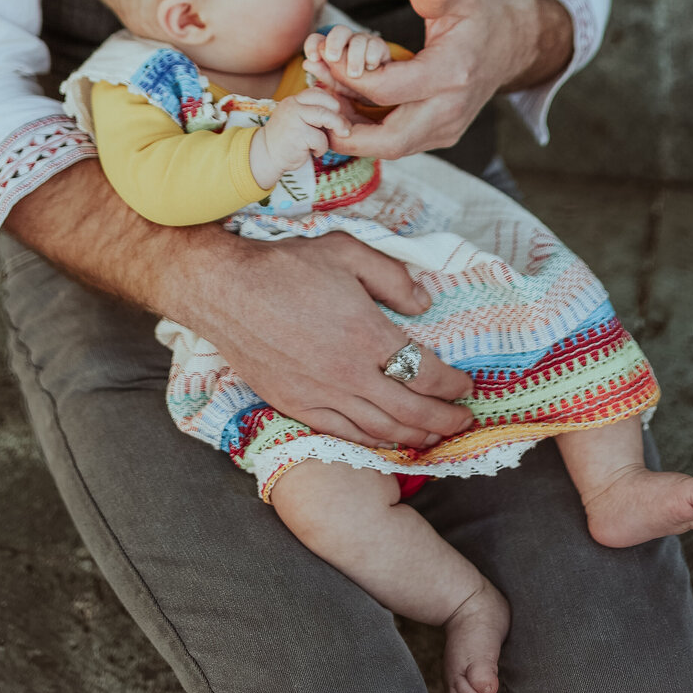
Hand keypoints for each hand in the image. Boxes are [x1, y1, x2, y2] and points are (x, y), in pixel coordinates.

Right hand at [5, 161, 473, 449]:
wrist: (225, 290)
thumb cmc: (286, 266)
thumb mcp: (347, 250)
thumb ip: (392, 276)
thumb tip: (424, 303)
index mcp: (365, 334)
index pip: (425, 372)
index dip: (452, 383)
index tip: (467, 383)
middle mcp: (347, 374)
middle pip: (409, 411)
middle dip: (444, 420)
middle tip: (465, 421)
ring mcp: (320, 396)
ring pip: (378, 430)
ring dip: (414, 437)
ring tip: (435, 437)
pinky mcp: (296, 406)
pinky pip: (343, 434)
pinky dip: (372, 442)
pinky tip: (386, 440)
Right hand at [249, 91, 347, 191]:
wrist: (266, 156)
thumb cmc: (287, 139)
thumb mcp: (297, 119)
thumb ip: (313, 113)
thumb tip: (342, 115)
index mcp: (294, 100)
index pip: (318, 92)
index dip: (332, 104)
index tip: (336, 117)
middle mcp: (293, 105)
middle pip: (327, 103)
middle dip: (339, 117)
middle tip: (343, 129)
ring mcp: (294, 119)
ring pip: (326, 117)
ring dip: (336, 129)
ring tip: (335, 138)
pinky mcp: (298, 135)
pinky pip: (321, 139)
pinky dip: (322, 148)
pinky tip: (314, 152)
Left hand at [303, 27, 390, 97]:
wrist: (378, 91)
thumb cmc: (353, 85)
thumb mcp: (336, 84)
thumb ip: (323, 74)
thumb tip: (307, 63)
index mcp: (331, 48)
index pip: (317, 39)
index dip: (312, 45)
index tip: (312, 58)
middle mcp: (347, 41)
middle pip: (339, 31)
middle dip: (334, 43)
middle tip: (333, 58)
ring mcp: (363, 41)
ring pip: (358, 39)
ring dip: (355, 57)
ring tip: (354, 74)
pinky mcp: (379, 45)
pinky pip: (375, 45)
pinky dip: (371, 57)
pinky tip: (371, 68)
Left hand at [317, 0, 572, 160]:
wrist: (510, 44)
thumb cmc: (478, 15)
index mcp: (452, 74)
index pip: (387, 90)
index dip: (347, 78)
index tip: (323, 59)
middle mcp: (451, 110)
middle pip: (389, 141)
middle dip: (344, 132)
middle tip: (311, 109)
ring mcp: (448, 128)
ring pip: (391, 147)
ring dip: (353, 133)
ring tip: (322, 106)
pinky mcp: (441, 134)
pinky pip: (399, 141)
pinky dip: (369, 132)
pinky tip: (345, 110)